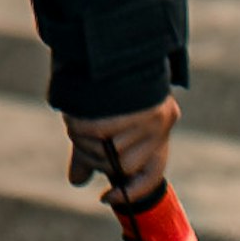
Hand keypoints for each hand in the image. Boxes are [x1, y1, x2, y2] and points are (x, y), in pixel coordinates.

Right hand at [64, 96, 178, 212]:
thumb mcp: (108, 121)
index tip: (106, 198)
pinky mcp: (116, 111)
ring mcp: (140, 117)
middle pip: (122, 167)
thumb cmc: (107, 86)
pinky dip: (79, 130)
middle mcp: (159, 121)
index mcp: (162, 122)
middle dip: (99, 159)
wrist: (109, 42)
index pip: (152, 174)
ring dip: (88, 143)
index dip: (131, 192)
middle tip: (89, 137)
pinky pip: (88, 138)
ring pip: (105, 154)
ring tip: (86, 117)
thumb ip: (94, 153)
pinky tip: (80, 112)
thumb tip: (76, 181)